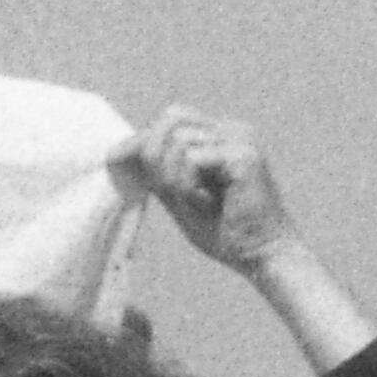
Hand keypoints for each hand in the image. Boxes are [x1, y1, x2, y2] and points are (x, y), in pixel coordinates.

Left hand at [131, 107, 299, 272]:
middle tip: (171, 192)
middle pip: (171, 119)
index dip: (140, 139)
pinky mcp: (244, 154)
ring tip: (195, 201)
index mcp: (221, 136)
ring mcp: (241, 139)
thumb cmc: (227, 234)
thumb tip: (126, 154)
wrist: (264, 256)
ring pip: (178, 140)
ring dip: (174, 177)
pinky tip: (205, 202)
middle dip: (156, 155)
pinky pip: (191, 158)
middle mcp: (233, 130)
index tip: (113, 159)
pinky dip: (187, 184)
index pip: (172, 120)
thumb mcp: (181, 198)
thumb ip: (160, 173)